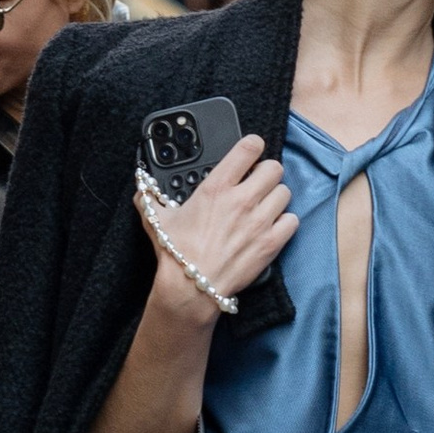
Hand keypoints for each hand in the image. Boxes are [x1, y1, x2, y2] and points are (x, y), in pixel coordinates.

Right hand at [135, 131, 295, 319]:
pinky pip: (292, 220)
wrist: (191, 287)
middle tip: (259, 181)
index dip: (253, 145)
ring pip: (285, 192)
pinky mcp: (271, 243)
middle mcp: (242, 200)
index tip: (252, 150)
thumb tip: (142, 185)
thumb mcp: (156, 218)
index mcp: (217, 187)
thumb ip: (150, 196)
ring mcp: (259, 221)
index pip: (249, 148)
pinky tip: (274, 226)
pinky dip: (285, 221)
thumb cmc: (175, 253)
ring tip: (266, 205)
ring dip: (276, 196)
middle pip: (274, 168)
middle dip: (267, 172)